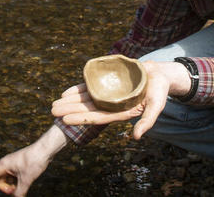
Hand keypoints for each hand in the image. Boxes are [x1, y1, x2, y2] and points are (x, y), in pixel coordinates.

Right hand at [0, 125, 67, 196]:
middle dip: (6, 189)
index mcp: (2, 165)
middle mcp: (5, 164)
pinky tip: (26, 182)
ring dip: (13, 186)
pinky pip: (13, 178)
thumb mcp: (26, 180)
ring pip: (7, 181)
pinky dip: (17, 183)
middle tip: (16, 190)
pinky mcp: (18, 167)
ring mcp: (12, 165)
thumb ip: (18, 193)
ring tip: (23, 184)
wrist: (46, 149)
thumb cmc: (35, 160)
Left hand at [52, 60, 189, 139]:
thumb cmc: (160, 92)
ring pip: (86, 98)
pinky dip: (79, 88)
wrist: (161, 74)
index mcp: (120, 113)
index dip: (80, 118)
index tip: (65, 120)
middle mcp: (112, 104)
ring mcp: (109, 94)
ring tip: (54, 104)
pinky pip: (91, 86)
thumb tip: (136, 138)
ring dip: (70, 100)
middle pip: (87, 108)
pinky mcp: (109, 82)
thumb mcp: (156, 107)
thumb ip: (147, 122)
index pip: (96, 117)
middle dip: (69, 109)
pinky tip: (67, 91)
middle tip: (52, 111)